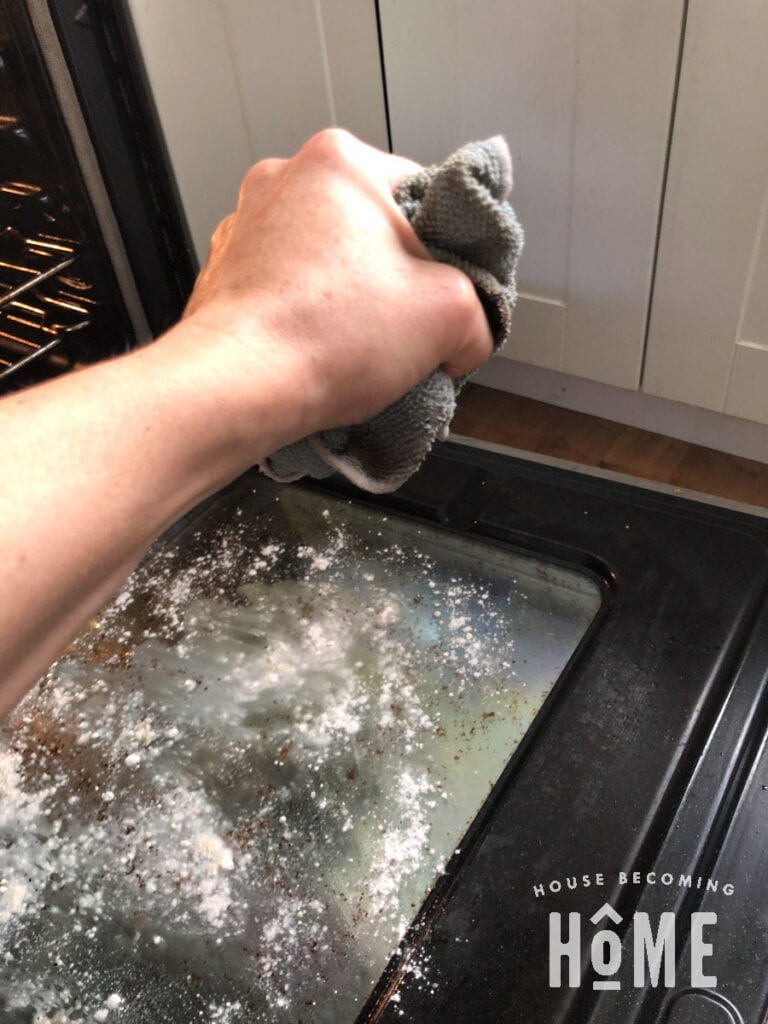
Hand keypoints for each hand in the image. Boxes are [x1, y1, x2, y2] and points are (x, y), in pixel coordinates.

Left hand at [181, 128, 493, 441]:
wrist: (235, 388)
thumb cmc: (321, 336)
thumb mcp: (450, 316)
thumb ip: (479, 313)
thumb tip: (468, 335)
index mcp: (340, 162)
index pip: (427, 195)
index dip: (450, 253)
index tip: (450, 293)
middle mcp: (285, 180)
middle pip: (373, 230)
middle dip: (396, 281)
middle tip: (406, 329)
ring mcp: (247, 225)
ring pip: (328, 262)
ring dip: (350, 301)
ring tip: (358, 349)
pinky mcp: (227, 272)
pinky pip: (289, 290)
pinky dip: (309, 317)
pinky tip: (320, 353)